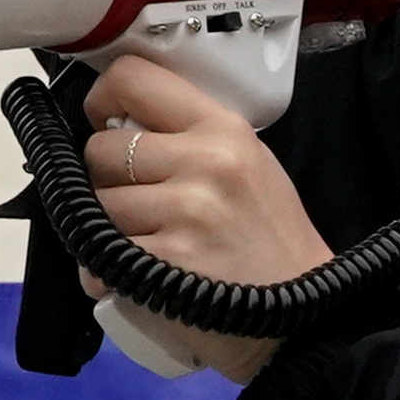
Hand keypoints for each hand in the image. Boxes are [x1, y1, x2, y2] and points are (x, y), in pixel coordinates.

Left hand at [73, 58, 331, 383]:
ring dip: (108, 226)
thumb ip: (190, 138)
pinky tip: (135, 276)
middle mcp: (204, 162)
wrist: (303, 321)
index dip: (102, 98)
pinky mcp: (163, 261)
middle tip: (141, 202)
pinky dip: (105, 269)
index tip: (104, 121)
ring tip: (149, 242)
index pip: (131, 78)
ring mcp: (184, 212)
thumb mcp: (250, 166)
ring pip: (96, 202)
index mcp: (222, 129)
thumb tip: (118, 125)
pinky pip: (98, 252)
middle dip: (108, 177)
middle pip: (101, 148)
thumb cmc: (273, 244)